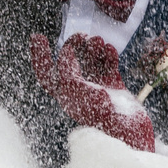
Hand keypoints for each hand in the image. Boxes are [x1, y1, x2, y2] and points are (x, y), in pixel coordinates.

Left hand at [29, 33, 153, 151]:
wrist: (130, 131)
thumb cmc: (100, 114)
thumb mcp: (78, 90)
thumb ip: (68, 72)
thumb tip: (64, 54)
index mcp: (64, 95)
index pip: (46, 73)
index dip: (39, 55)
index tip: (37, 36)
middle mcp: (78, 91)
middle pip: (69, 63)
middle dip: (72, 47)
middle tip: (81, 36)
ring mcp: (97, 88)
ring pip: (90, 62)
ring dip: (92, 49)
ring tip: (97, 40)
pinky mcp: (115, 87)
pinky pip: (109, 66)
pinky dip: (108, 56)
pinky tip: (109, 48)